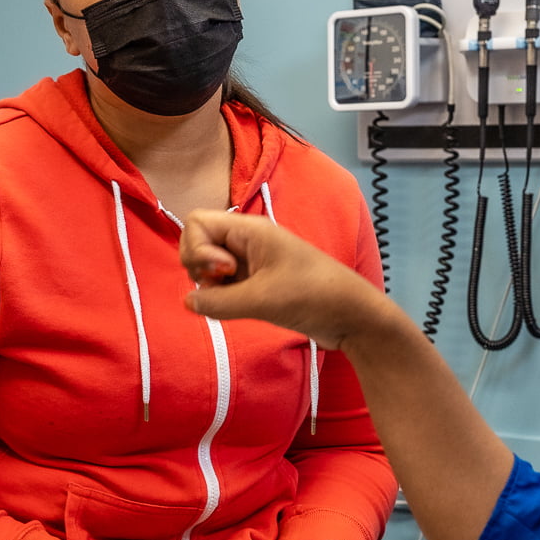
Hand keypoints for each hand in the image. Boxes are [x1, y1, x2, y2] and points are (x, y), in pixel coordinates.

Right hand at [178, 211, 403, 350]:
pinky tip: (239, 308)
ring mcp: (252, 263)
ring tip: (236, 299)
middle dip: (199, 266)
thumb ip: (218, 301)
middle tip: (226, 282)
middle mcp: (248, 242)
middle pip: (198, 242)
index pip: (197, 223)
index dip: (198, 249)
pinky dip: (222, 296)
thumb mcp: (261, 300)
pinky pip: (224, 284)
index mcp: (250, 231)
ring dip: (210, 285)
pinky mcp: (257, 284)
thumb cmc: (312, 297)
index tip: (226, 270)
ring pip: (209, 266)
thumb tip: (188, 303)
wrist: (351, 316)